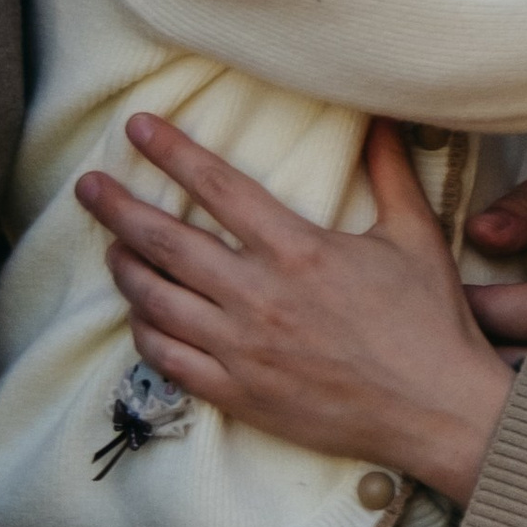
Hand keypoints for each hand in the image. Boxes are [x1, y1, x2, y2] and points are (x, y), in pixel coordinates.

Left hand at [77, 115, 513, 508]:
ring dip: (125, 269)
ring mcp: (244, 351)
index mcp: (299, 250)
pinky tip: (141, 315)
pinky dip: (146, 332)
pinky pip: (170, 360)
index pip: (217, 187)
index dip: (172, 152)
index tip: (137, 127)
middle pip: (166, 243)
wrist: (439, 412)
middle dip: (118, 209)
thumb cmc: (429, 322)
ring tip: (109, 247)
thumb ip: (389, 170)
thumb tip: (380, 115)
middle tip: (88, 187)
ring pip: (157, 302)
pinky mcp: (240, 395)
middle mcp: (260, 297)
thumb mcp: (414, 234)